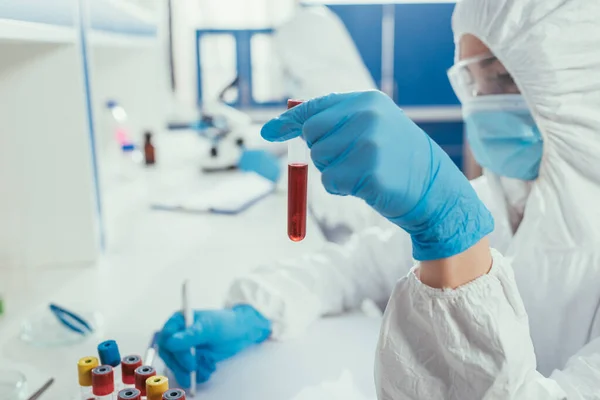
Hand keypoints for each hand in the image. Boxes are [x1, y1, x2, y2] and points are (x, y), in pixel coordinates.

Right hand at [158, 305, 270, 386]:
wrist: (240, 332)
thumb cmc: (225, 323)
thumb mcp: (209, 327)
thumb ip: (191, 335)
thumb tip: (170, 342)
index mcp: (178, 321)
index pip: (166, 339)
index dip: (175, 352)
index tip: (189, 361)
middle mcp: (178, 335)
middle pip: (169, 355)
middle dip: (181, 365)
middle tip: (195, 368)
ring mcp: (184, 349)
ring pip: (177, 366)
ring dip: (190, 372)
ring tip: (207, 369)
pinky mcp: (192, 359)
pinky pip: (188, 372)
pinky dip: (198, 374)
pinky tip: (209, 369)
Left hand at [262, 91, 492, 259]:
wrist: (432, 186)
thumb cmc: (396, 158)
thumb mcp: (373, 127)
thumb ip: (335, 122)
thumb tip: (283, 125)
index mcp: (366, 101)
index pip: (315, 107)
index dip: (288, 121)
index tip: (268, 131)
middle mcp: (366, 115)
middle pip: (311, 133)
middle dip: (319, 150)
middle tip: (345, 159)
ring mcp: (369, 143)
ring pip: (319, 160)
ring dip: (333, 171)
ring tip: (363, 171)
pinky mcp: (368, 171)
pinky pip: (331, 182)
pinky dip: (342, 188)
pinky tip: (367, 185)